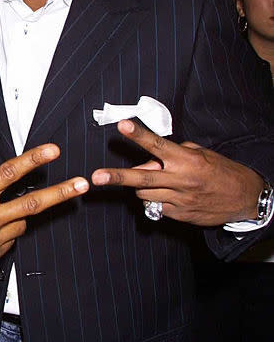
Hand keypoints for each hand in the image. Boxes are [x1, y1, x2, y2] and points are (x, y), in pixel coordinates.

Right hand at [0, 145, 87, 277]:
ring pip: (22, 224)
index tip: (53, 150)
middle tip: (82, 184)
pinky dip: (4, 237)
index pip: (9, 173)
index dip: (33, 159)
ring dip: (18, 219)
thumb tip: (0, 196)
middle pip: (32, 203)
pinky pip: (8, 242)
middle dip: (61, 192)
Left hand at [91, 119, 262, 225]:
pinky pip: (157, 206)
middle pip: (142, 177)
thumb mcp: (201, 154)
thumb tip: (149, 160)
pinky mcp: (179, 215)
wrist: (244, 198)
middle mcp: (181, 180)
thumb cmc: (221, 171)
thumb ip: (173, 155)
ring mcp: (179, 200)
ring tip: (152, 179)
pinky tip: (168, 194)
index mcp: (186, 160)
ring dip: (140, 185)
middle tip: (97, 176)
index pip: (158, 145)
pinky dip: (156, 199)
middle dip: (117, 177)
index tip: (122, 126)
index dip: (139, 135)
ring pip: (144, 193)